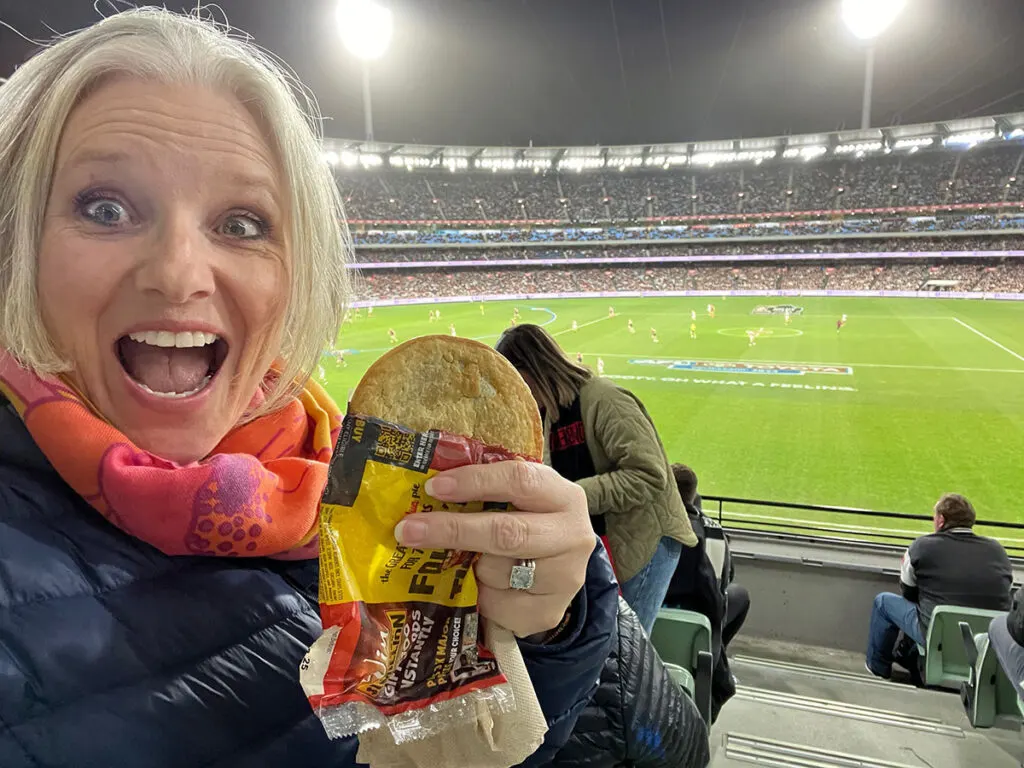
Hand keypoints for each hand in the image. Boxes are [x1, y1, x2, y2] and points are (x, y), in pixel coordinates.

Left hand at [394, 461, 593, 637]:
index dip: (474, 482)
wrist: (561, 570)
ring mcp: (564, 578)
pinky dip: (479, 594)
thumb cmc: (530, 524)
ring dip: (470, 566)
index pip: (519, 481)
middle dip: (453, 530)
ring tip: (468, 561)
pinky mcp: (548, 612)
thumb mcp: (520, 500)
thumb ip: (487, 491)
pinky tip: (482, 586)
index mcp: (563, 496)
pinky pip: (496, 604)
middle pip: (506, 533)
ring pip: (497, 571)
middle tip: (408, 530)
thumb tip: (428, 489)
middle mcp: (573, 536)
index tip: (434, 488)